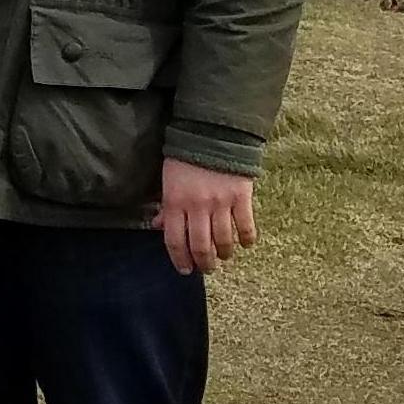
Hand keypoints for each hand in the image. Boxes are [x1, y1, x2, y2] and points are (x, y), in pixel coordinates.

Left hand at [158, 158, 256, 276]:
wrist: (213, 133)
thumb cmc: (185, 157)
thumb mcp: (167, 179)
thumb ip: (165, 205)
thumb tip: (157, 226)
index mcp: (174, 201)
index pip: (174, 240)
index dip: (179, 260)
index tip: (185, 270)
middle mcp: (196, 206)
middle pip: (200, 246)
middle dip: (203, 263)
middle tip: (206, 268)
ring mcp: (220, 202)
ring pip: (223, 241)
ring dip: (223, 254)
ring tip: (223, 257)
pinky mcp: (241, 197)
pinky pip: (245, 226)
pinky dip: (246, 239)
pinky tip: (245, 244)